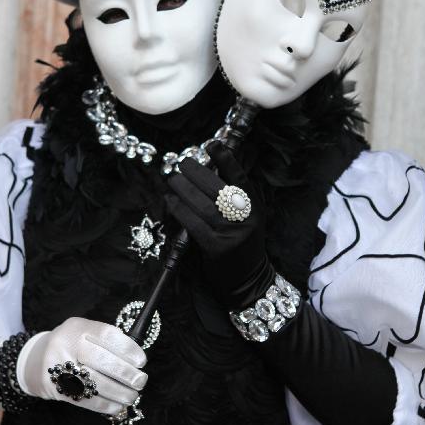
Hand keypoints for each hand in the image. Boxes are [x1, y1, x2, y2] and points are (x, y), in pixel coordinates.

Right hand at [16, 317, 147, 415]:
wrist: (35, 361)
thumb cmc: (70, 346)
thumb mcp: (83, 333)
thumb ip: (105, 342)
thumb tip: (135, 358)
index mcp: (76, 327)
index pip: (106, 335)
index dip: (127, 348)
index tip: (141, 360)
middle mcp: (65, 345)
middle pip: (101, 360)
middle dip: (125, 373)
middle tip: (141, 380)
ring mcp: (58, 368)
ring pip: (94, 383)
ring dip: (119, 392)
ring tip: (132, 395)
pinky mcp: (56, 389)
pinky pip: (85, 399)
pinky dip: (105, 405)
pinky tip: (118, 406)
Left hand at [165, 141, 271, 308]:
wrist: (249, 280)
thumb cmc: (243, 242)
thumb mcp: (248, 217)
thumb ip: (234, 196)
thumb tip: (208, 170)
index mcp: (254, 207)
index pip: (240, 178)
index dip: (225, 159)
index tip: (211, 145)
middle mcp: (245, 218)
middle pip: (217, 188)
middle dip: (197, 172)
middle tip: (182, 163)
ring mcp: (231, 234)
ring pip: (202, 204)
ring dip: (183, 189)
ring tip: (172, 179)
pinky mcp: (215, 248)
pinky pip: (193, 224)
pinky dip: (179, 210)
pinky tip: (170, 201)